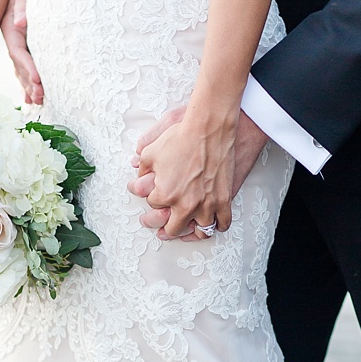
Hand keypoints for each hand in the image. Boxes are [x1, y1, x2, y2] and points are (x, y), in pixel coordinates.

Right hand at [1, 0, 42, 103]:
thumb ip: (23, 1)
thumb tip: (20, 23)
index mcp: (9, 23)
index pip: (18, 50)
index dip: (27, 67)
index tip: (38, 81)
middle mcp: (12, 33)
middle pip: (19, 62)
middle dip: (29, 81)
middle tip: (41, 98)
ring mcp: (19, 36)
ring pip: (22, 64)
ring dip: (29, 83)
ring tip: (40, 101)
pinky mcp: (28, 36)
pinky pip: (28, 59)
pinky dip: (31, 75)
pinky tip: (36, 90)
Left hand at [130, 109, 268, 235]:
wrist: (210, 129)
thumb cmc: (181, 137)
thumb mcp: (151, 151)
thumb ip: (141, 165)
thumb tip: (135, 168)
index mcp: (165, 194)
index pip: (152, 205)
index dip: (150, 198)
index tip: (149, 194)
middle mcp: (185, 204)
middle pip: (172, 228)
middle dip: (163, 228)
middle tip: (159, 228)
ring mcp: (207, 204)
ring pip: (199, 231)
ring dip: (191, 232)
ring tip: (184, 230)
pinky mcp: (224, 199)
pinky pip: (223, 223)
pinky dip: (217, 226)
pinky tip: (211, 224)